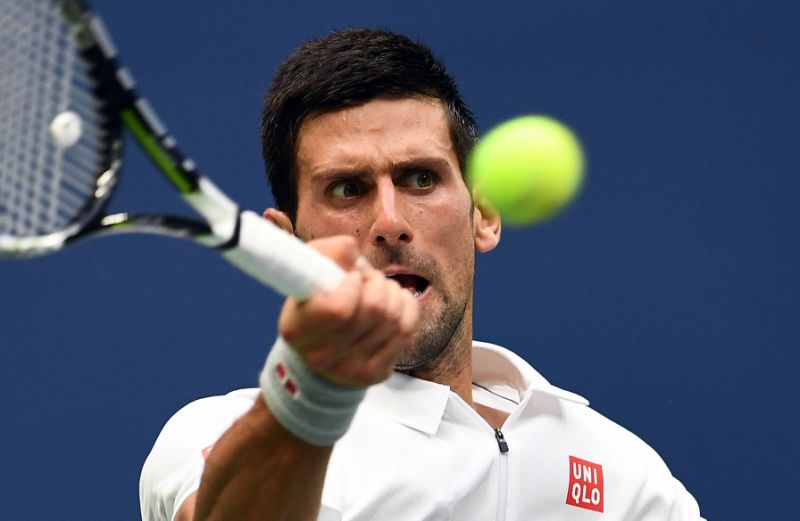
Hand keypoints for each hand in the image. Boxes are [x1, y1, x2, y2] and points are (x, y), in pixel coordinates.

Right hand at [278, 235, 417, 387]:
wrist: (317, 356)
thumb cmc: (314, 304)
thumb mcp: (308, 274)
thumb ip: (327, 253)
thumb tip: (353, 249)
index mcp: (298, 330)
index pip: (340, 308)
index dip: (353, 284)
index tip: (351, 278)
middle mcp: (322, 356)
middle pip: (375, 309)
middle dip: (378, 282)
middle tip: (369, 279)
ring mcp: (350, 370)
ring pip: (394, 319)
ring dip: (393, 292)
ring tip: (381, 288)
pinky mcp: (374, 374)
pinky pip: (406, 331)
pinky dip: (407, 307)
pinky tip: (396, 301)